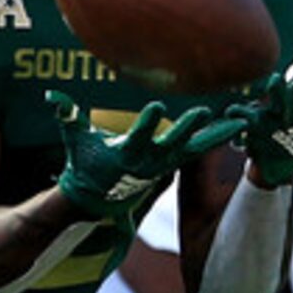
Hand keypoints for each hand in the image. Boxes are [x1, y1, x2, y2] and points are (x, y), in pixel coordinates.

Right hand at [51, 94, 250, 225]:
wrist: (100, 198)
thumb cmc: (86, 164)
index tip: (157, 108)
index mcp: (126, 153)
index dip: (147, 123)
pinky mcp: (174, 162)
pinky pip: (201, 149)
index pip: (138, 137)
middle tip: (205, 113)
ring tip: (241, 121)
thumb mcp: (76, 142)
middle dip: (188, 129)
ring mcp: (165, 162)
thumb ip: (68, 118)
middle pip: (173, 143)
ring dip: (217, 135)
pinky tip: (240, 125)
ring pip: (195, 148)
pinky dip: (219, 138)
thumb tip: (51, 94)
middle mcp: (150, 160)